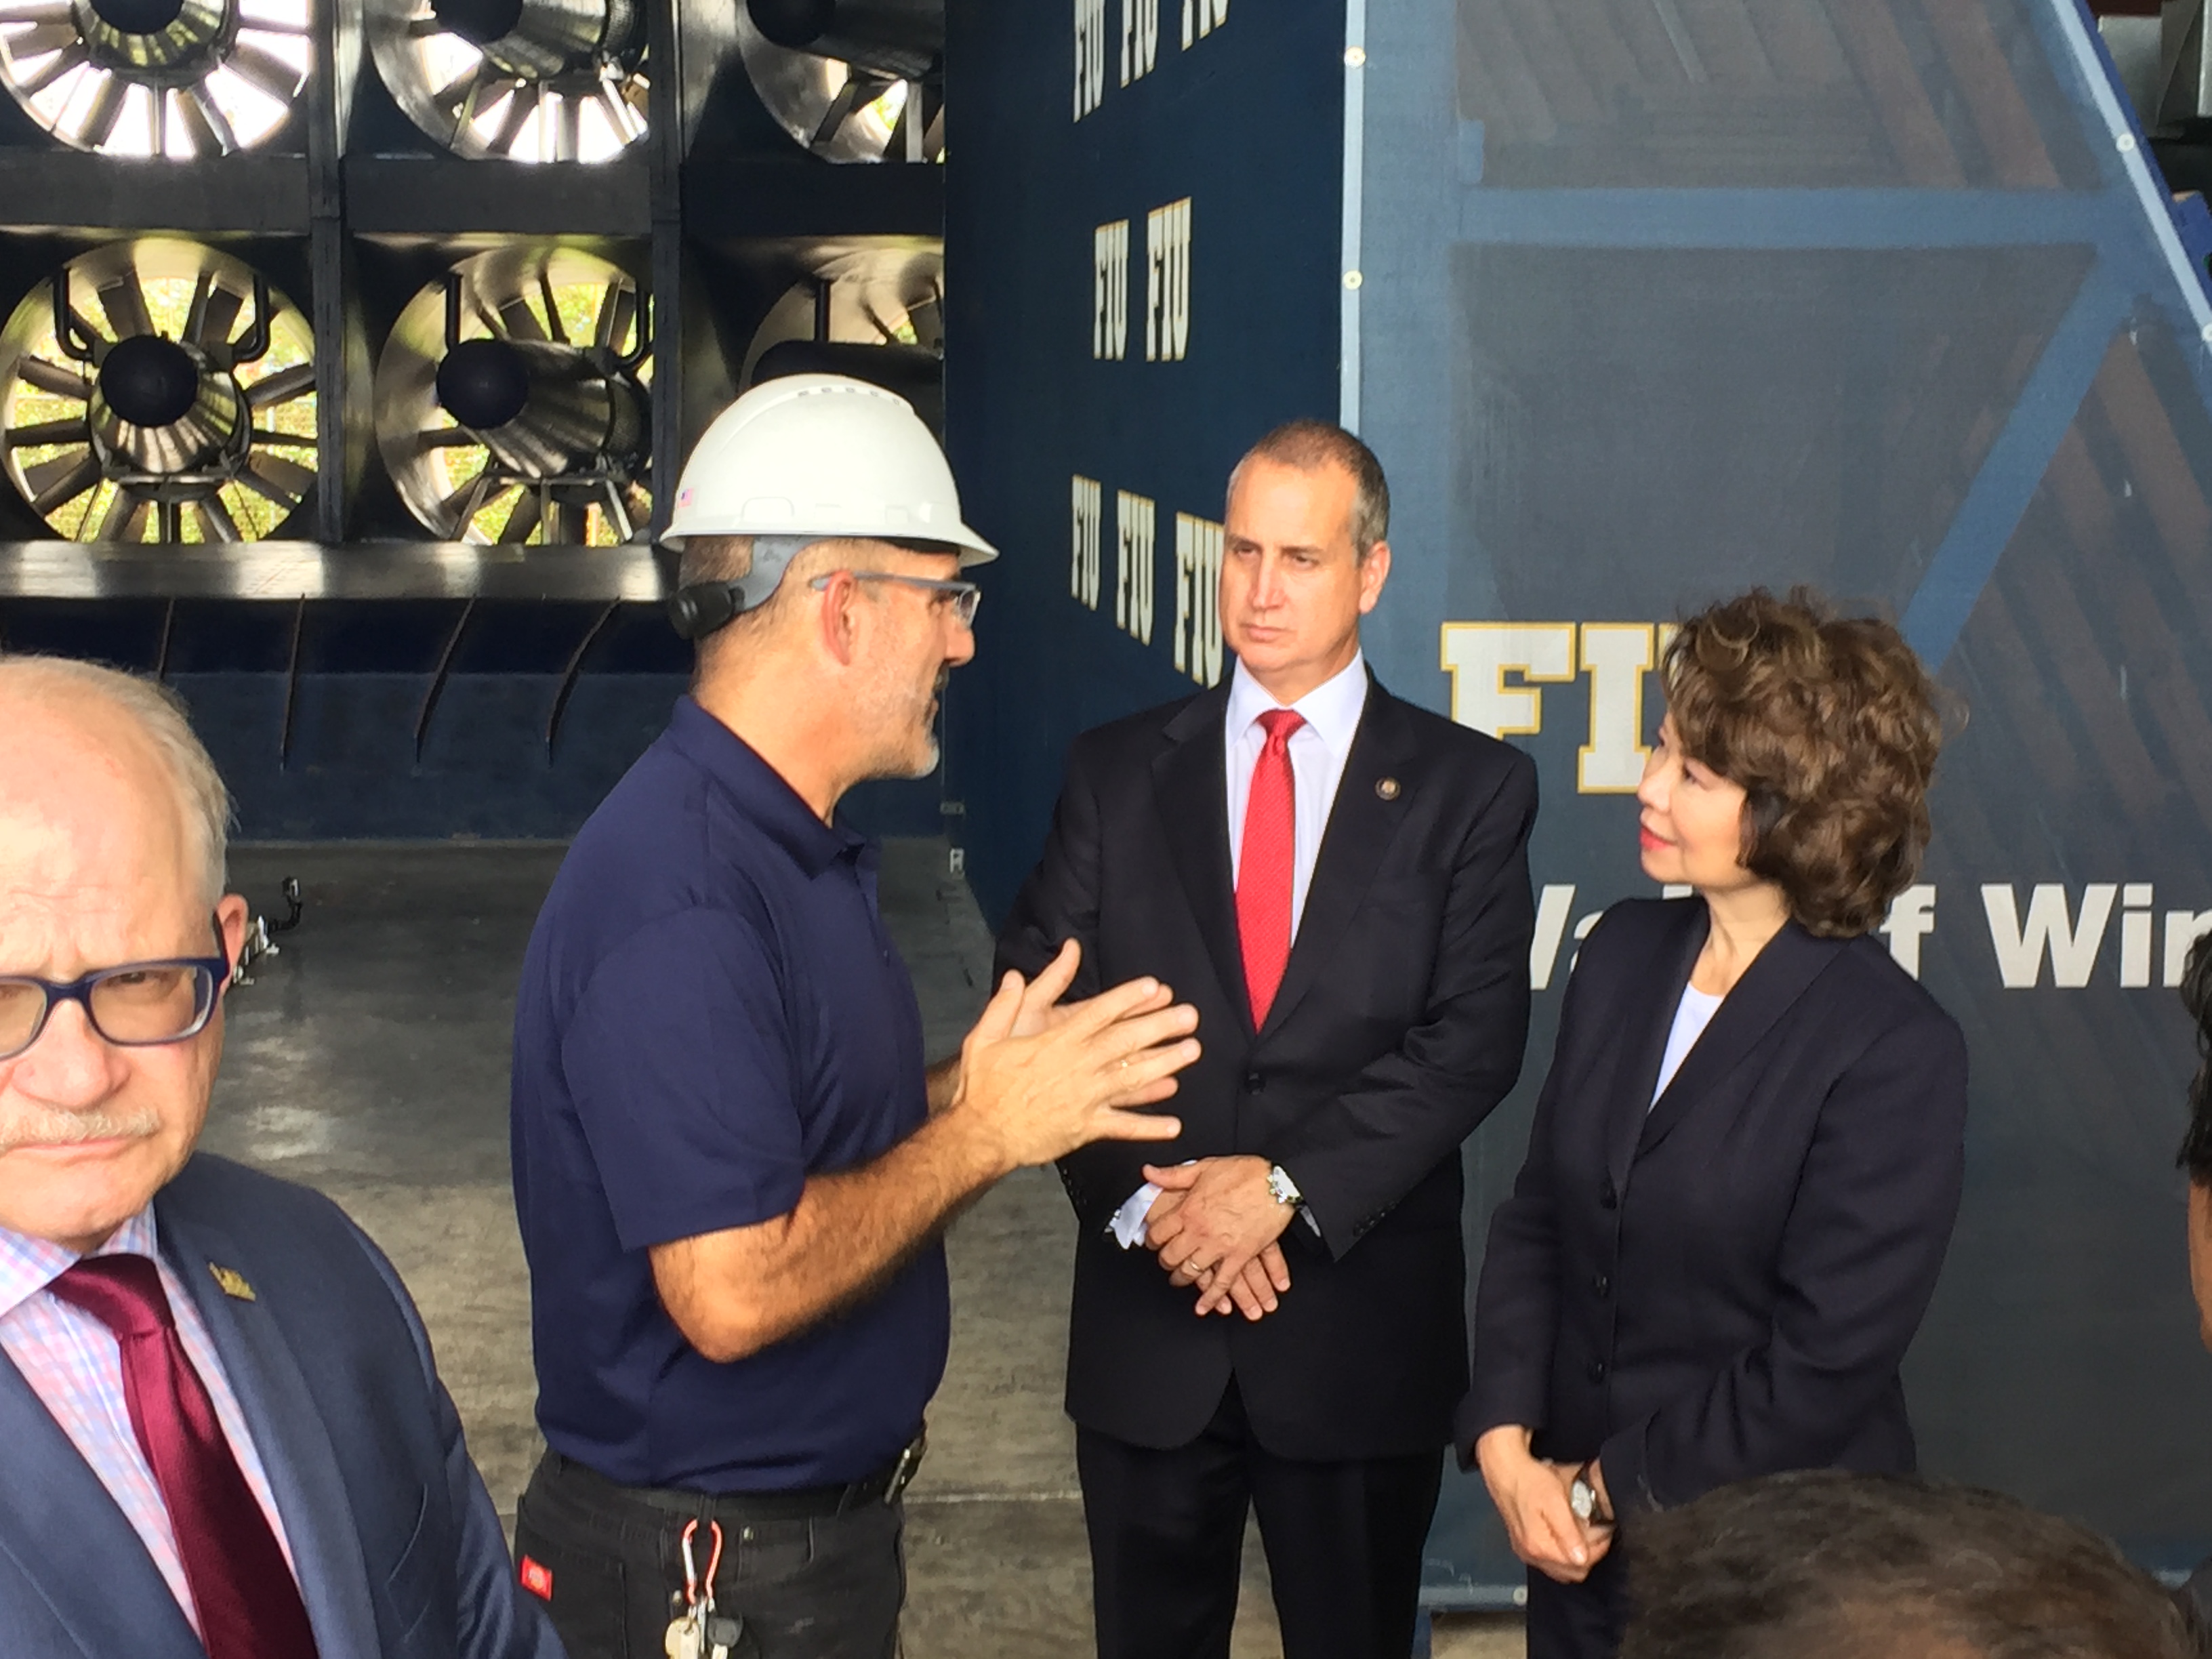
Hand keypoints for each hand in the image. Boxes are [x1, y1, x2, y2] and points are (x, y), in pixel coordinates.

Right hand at [952, 941, 1199, 1169]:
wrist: (980, 1135)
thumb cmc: (982, 1085)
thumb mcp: (985, 1037)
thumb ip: (1005, 1003)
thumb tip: (1017, 974)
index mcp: (1056, 1042)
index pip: (1098, 1014)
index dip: (1128, 998)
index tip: (1155, 987)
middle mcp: (1077, 1067)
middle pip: (1125, 1042)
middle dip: (1160, 1027)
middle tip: (1190, 1016)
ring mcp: (1085, 1099)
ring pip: (1132, 1079)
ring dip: (1165, 1065)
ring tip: (1192, 1051)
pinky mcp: (1086, 1128)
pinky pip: (1123, 1126)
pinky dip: (1149, 1127)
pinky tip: (1175, 1124)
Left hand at [1144, 1156, 1295, 1312]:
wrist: (1277, 1183)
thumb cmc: (1244, 1172)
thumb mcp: (1204, 1167)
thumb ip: (1173, 1175)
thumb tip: (1148, 1172)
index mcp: (1189, 1209)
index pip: (1158, 1232)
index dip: (1151, 1239)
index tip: (1152, 1241)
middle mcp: (1200, 1231)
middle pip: (1170, 1256)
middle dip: (1165, 1261)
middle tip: (1166, 1261)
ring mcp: (1219, 1247)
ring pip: (1191, 1272)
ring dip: (1182, 1279)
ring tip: (1180, 1279)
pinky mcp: (1239, 1257)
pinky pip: (1221, 1284)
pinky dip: (1211, 1299)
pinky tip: (1203, 1307)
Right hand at [1473, 1426, 1613, 1583]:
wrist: (1506, 1470)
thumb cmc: (1529, 1480)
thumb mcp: (1555, 1500)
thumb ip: (1568, 1532)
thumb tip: (1581, 1557)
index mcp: (1539, 1546)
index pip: (1580, 1564)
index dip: (1599, 1549)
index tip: (1605, 1532)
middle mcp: (1531, 1555)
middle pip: (1572, 1573)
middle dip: (1590, 1554)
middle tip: (1598, 1533)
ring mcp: (1526, 1552)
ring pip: (1561, 1570)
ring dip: (1576, 1557)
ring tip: (1584, 1534)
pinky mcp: (1523, 1546)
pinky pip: (1550, 1563)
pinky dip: (1562, 1555)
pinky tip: (1566, 1536)